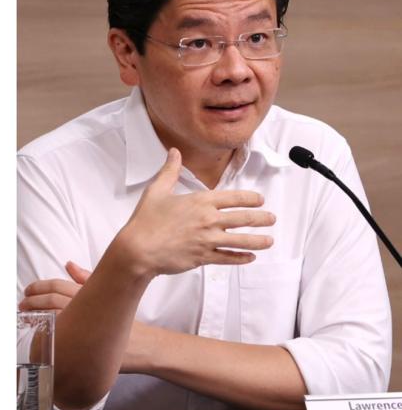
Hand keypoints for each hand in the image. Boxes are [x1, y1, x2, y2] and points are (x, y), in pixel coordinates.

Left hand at [19, 263, 151, 371]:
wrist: (142, 346)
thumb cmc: (123, 320)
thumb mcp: (108, 295)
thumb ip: (86, 279)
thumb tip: (68, 264)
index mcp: (89, 295)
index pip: (58, 287)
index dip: (39, 288)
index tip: (28, 291)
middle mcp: (86, 309)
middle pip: (52, 302)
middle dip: (33, 302)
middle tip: (22, 305)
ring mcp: (84, 329)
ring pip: (52, 319)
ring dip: (35, 317)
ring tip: (24, 318)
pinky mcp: (83, 346)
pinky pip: (58, 339)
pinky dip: (45, 334)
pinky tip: (36, 334)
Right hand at [109, 148, 273, 278]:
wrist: (138, 248)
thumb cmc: (146, 219)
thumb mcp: (157, 190)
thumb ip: (170, 170)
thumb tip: (174, 151)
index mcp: (200, 201)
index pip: (234, 198)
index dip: (251, 198)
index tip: (260, 200)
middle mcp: (208, 220)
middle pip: (244, 218)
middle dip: (262, 218)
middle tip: (271, 219)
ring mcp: (208, 240)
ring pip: (242, 240)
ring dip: (258, 240)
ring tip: (269, 240)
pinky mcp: (203, 257)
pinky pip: (228, 257)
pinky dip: (242, 258)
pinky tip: (250, 257)